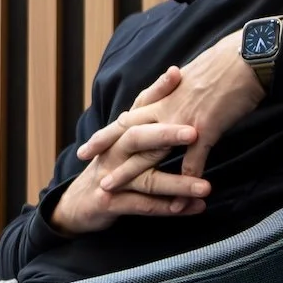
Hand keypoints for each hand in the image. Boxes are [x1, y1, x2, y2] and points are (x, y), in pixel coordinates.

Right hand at [50, 66, 212, 235]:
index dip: (156, 91)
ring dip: (177, 184)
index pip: (139, 108)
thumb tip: (177, 93)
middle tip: (194, 132)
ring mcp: (109, 178)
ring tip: (207, 186)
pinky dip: (168, 209)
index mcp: (119, 136)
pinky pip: (142, 206)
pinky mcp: (109, 203)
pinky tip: (195, 208)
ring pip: (146, 179)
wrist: (75, 206)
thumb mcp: (123, 145)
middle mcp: (112, 153)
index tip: (178, 74)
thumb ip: (148, 124)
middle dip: (165, 135)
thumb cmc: (109, 171)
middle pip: (138, 139)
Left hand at [77, 30, 265, 190]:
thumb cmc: (227, 65)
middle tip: (82, 163)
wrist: (250, 56)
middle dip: (104, 149)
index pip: (129, 118)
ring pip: (149, 151)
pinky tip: (179, 201)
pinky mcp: (205, 130)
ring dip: (128, 172)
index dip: (107, 132)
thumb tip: (174, 100)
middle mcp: (167, 109)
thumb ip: (180, 96)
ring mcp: (183, 121)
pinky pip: (192, 162)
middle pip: (128, 133)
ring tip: (109, 188)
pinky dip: (185, 182)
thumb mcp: (195, 80)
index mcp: (165, 97)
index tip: (87, 146)